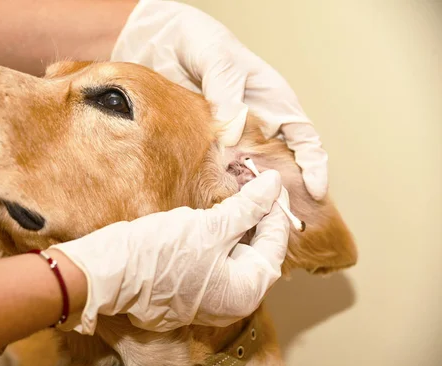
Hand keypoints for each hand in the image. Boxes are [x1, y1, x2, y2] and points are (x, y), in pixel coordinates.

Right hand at [50, 170, 289, 333]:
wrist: (110, 274)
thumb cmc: (160, 253)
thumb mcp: (210, 226)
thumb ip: (247, 208)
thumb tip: (273, 186)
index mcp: (245, 292)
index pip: (273, 246)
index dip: (274, 212)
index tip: (269, 185)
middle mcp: (232, 304)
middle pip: (254, 253)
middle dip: (254, 219)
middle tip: (251, 186)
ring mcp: (209, 301)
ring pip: (232, 257)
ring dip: (234, 228)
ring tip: (232, 198)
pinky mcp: (189, 293)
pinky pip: (212, 264)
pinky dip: (216, 241)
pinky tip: (210, 219)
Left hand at [111, 0, 327, 199]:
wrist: (157, 41)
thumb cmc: (199, 40)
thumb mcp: (218, 60)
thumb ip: (227, 94)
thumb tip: (234, 133)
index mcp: (272, 101)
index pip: (303, 137)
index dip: (314, 164)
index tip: (316, 189)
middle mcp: (254, 124)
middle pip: (277, 163)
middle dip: (281, 190)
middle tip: (277, 216)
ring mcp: (227, 137)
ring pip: (244, 172)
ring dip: (246, 193)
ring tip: (247, 215)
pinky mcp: (202, 144)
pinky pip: (213, 170)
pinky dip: (217, 186)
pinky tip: (213, 200)